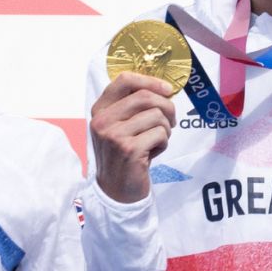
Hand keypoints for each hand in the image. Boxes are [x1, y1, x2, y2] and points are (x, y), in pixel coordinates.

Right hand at [89, 72, 178, 204]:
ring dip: (165, 129)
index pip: (125, 80)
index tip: (167, 90)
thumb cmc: (124, 155)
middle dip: (167, 107)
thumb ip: (133, 106)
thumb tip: (164, 89)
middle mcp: (103, 120)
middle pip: (146, 96)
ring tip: (155, 141)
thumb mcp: (120, 126)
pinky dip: (163, 143)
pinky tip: (152, 153)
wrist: (116, 190)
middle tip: (171, 121)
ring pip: (157, 116)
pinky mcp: (129, 149)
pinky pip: (160, 134)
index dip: (150, 81)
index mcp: (100, 109)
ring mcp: (114, 135)